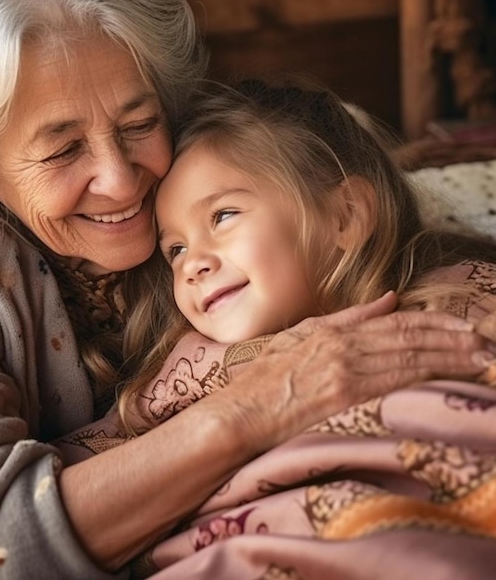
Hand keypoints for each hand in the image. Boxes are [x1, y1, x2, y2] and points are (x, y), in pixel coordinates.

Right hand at [221, 299, 495, 452]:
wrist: (240, 411)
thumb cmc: (263, 377)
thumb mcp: (300, 335)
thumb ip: (347, 317)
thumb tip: (389, 300)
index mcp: (333, 329)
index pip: (395, 321)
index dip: (434, 322)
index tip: (463, 326)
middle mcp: (343, 345)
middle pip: (409, 337)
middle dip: (451, 338)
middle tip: (484, 341)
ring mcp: (345, 369)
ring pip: (408, 357)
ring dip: (448, 357)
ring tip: (478, 358)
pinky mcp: (344, 396)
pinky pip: (395, 382)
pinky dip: (425, 376)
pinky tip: (448, 377)